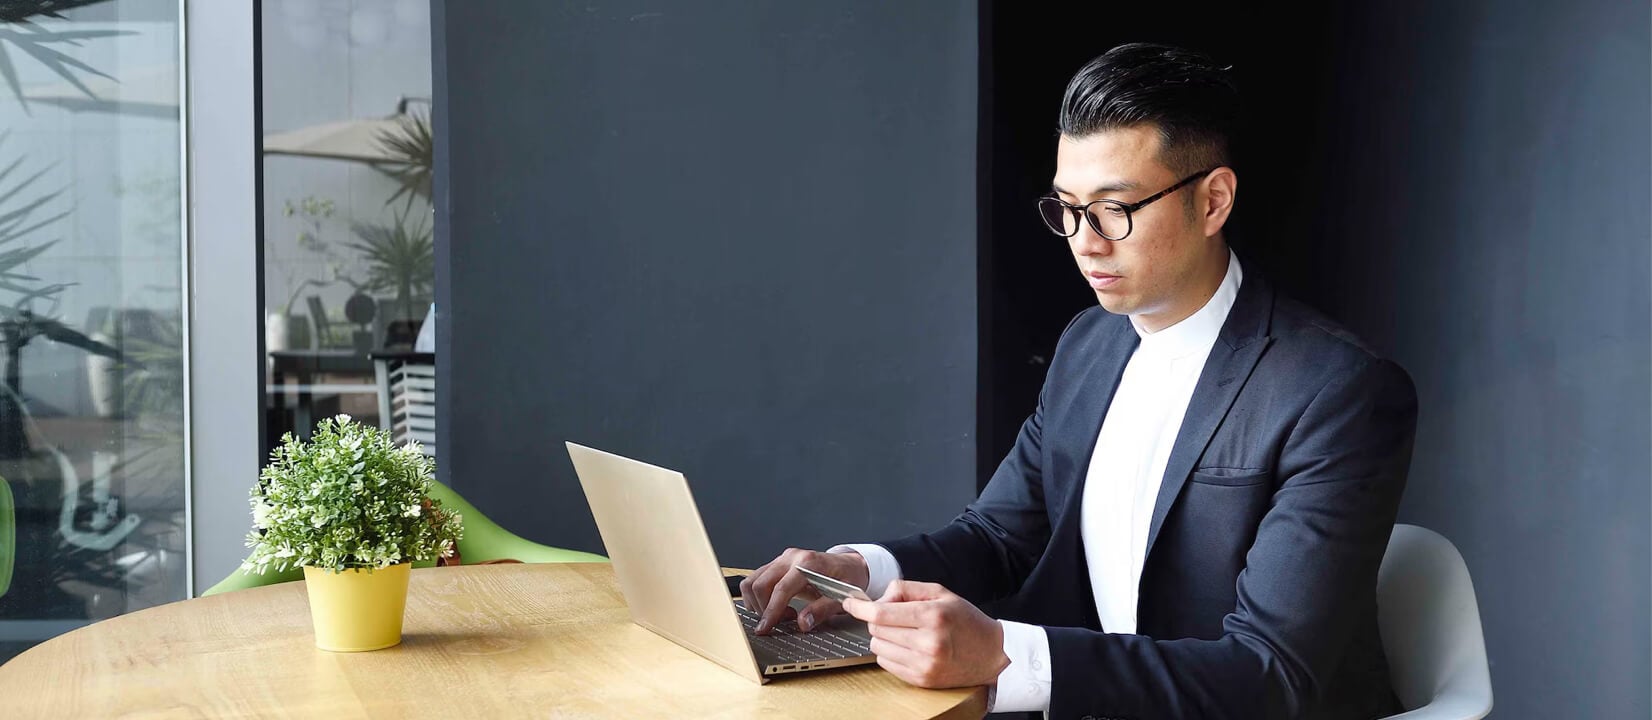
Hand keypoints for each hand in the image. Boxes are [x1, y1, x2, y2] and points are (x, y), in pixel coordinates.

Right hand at [739, 547, 869, 634]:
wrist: (848, 565)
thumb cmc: (847, 578)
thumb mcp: (842, 597)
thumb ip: (823, 610)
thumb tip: (803, 623)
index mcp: (808, 563)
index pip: (781, 588)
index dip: (771, 611)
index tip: (765, 628)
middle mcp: (792, 557)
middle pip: (761, 584)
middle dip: (764, 609)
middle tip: (781, 622)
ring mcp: (782, 559)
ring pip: (753, 580)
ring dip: (758, 603)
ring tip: (779, 614)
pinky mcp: (777, 564)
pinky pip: (756, 579)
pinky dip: (758, 597)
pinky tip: (775, 606)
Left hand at [840, 580, 1008, 688]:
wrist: (992, 654)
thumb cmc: (966, 621)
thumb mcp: (941, 593)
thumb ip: (906, 589)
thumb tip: (878, 598)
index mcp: (932, 616)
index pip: (881, 613)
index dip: (860, 607)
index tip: (850, 602)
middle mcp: (928, 643)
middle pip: (877, 629)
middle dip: (878, 619)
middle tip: (895, 616)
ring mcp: (924, 665)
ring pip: (878, 647)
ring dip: (884, 637)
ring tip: (906, 633)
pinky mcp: (921, 680)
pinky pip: (886, 664)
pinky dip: (890, 653)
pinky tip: (908, 647)